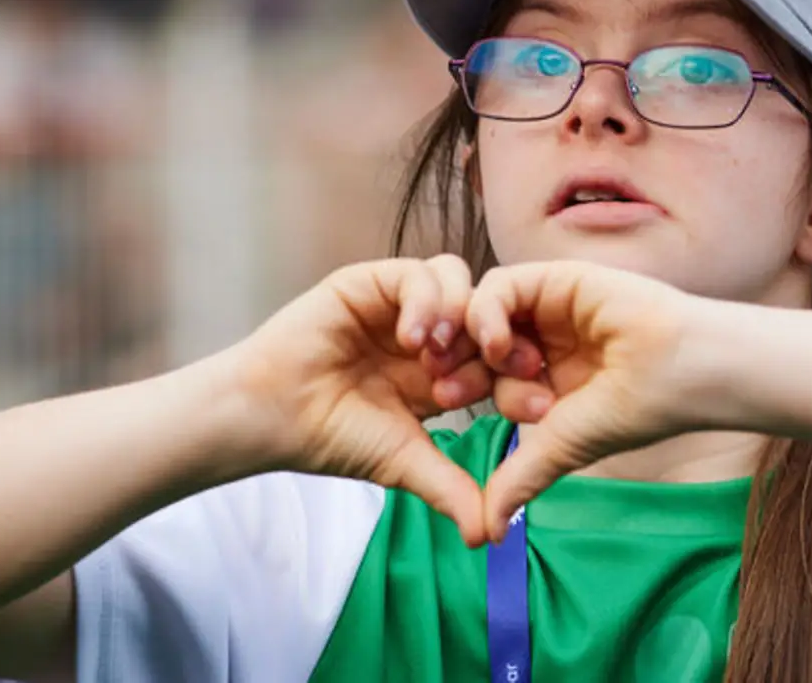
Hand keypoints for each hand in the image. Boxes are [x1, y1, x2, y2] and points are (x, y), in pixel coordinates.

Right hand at [231, 255, 542, 546]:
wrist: (274, 417)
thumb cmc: (333, 437)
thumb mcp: (405, 463)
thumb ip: (450, 489)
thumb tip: (489, 537)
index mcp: (445, 369)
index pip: (502, 356)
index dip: (523, 376)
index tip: (538, 407)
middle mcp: (428, 331)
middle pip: (489, 312)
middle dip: (506, 342)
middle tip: (511, 370)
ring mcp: (400, 304)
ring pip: (459, 280)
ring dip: (464, 315)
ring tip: (442, 356)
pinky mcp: (370, 283)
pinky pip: (416, 273)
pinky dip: (426, 301)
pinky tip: (414, 340)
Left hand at [463, 260, 713, 538]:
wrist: (685, 371)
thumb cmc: (640, 409)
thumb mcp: (563, 446)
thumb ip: (521, 477)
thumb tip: (485, 536)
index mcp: (545, 374)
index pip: (484, 374)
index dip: (461, 388)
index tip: (441, 409)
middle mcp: (543, 338)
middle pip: (474, 341)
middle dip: (454, 365)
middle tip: (442, 391)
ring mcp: (549, 306)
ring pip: (482, 311)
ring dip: (466, 341)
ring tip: (468, 370)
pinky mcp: (558, 279)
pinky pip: (503, 286)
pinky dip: (487, 313)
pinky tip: (496, 345)